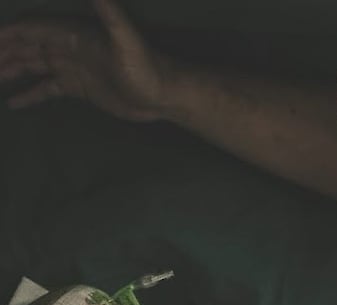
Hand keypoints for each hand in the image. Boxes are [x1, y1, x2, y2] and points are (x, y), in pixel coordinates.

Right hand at [0, 0, 172, 120]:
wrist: (164, 95)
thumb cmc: (147, 68)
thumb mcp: (127, 39)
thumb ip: (109, 12)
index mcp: (74, 33)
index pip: (34, 29)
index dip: (12, 33)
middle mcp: (69, 47)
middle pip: (29, 46)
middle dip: (6, 51)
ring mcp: (74, 68)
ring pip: (34, 66)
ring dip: (13, 69)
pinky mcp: (80, 88)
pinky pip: (49, 89)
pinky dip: (31, 94)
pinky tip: (15, 102)